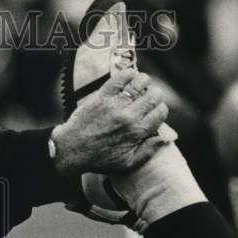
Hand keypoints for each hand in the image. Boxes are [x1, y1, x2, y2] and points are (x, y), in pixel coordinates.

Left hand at [50, 68, 169, 175]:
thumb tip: (166, 138)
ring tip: (142, 84)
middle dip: (155, 95)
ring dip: (144, 81)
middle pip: (153, 96)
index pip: (161, 113)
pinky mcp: (102, 97)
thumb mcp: (127, 163)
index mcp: (137, 132)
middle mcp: (128, 117)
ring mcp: (115, 105)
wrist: (72, 150)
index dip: (160, 110)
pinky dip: (128, 74)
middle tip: (149, 97)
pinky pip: (119, 79)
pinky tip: (130, 76)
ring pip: (139, 84)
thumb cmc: (99, 159)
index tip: (155, 111)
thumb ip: (148, 151)